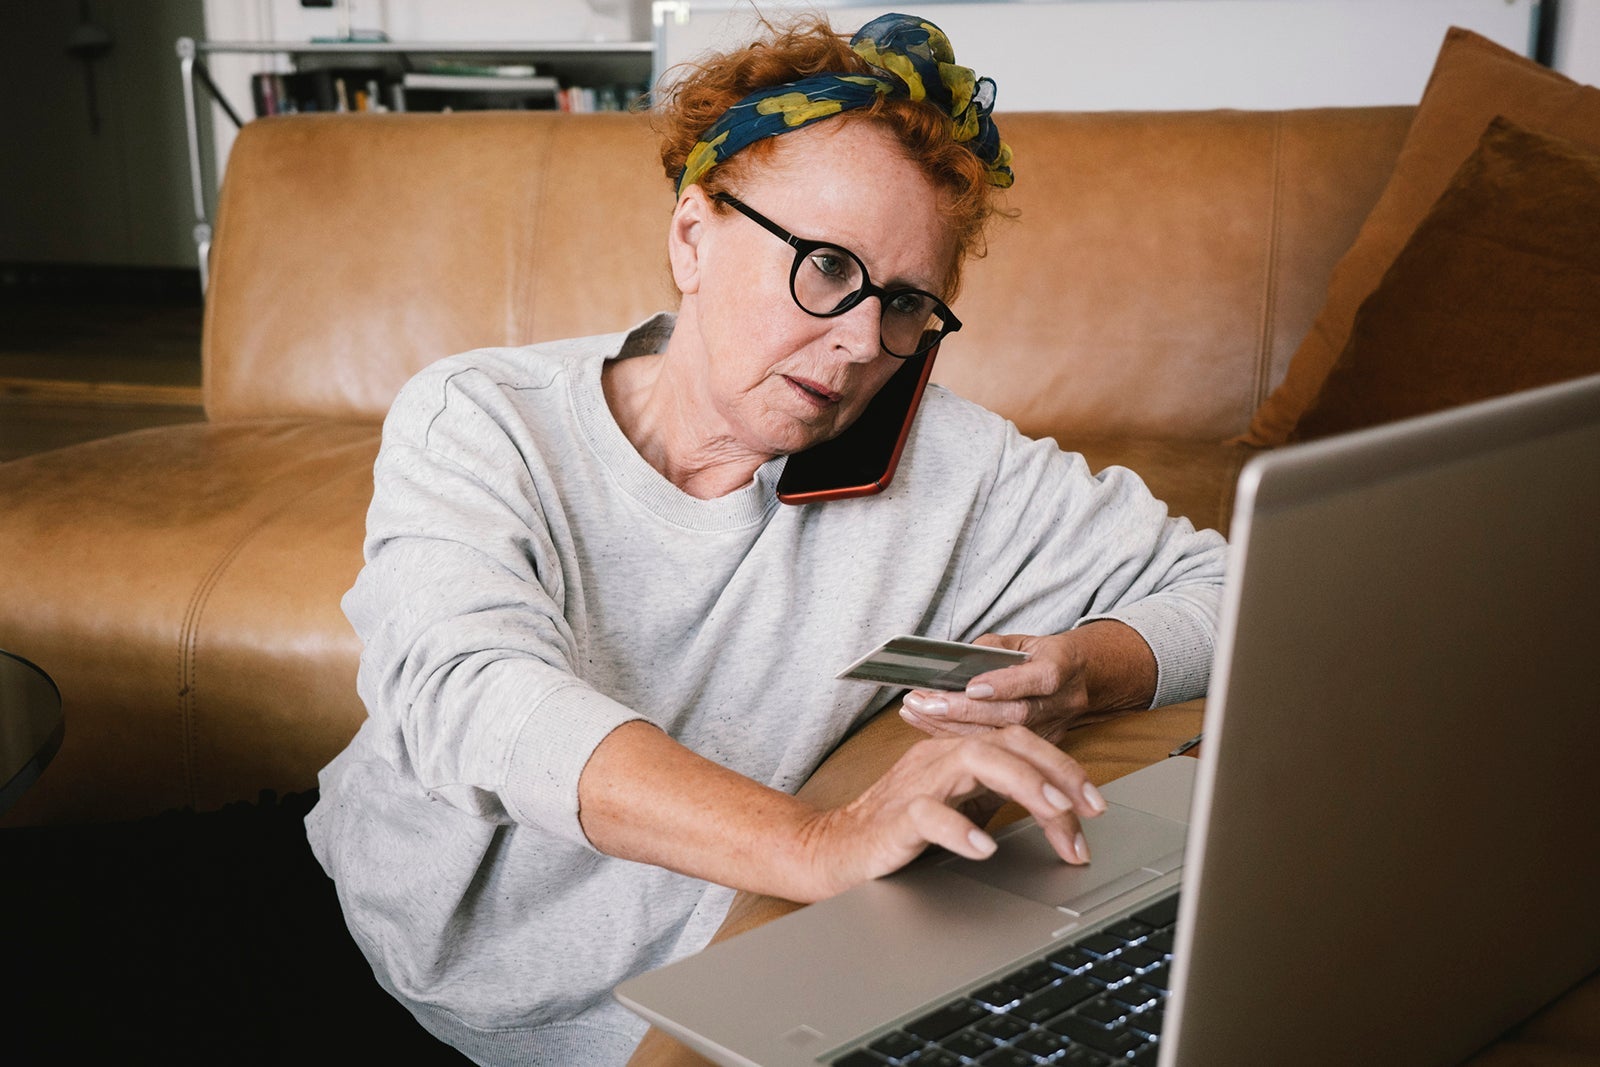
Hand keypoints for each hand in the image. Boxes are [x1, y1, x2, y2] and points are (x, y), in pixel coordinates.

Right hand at [796, 725, 1105, 899]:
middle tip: (1089, 811)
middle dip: (1057, 772)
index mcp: (955, 754)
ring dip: (1024, 785)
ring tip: (1055, 813)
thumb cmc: (896, 831)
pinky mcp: (893, 820)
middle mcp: (938, 760)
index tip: (1095, 803)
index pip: (1018, 742)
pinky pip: (928, 814)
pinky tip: (985, 847)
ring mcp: (915, 786)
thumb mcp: (958, 807)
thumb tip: (1058, 808)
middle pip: (1006, 743)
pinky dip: (960, 828)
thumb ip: (997, 796)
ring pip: (974, 761)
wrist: (833, 850)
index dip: (1063, 766)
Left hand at [898, 623, 1156, 744]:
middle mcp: (1063, 702)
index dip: (1006, 684)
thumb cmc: (1041, 654)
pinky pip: (996, 748)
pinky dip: (958, 736)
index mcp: (1063, 666)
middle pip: (1015, 714)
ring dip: (953, 726)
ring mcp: (1054, 729)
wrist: (1081, 677)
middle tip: (925, 701)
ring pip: (1003, 737)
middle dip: (964, 711)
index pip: (1040, 678)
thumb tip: (954, 662)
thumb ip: (989, 648)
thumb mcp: (1020, 640)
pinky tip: (928, 724)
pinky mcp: (1039, 749)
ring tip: (917, 711)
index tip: (971, 685)